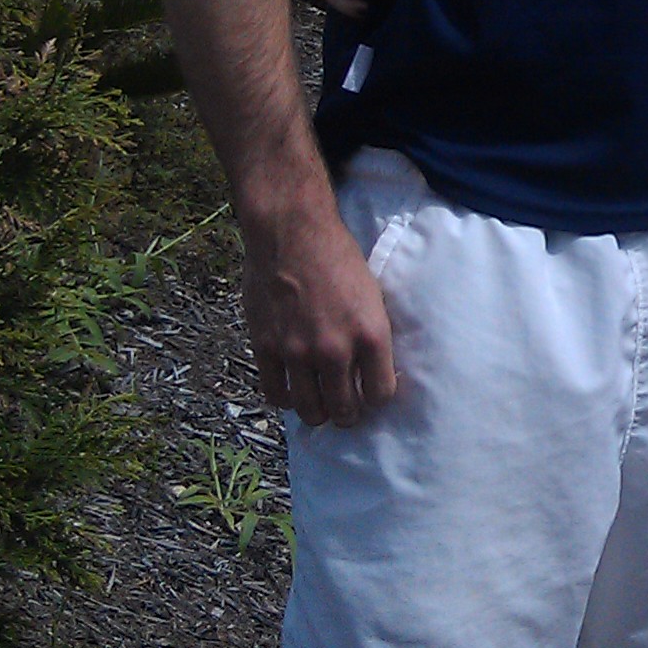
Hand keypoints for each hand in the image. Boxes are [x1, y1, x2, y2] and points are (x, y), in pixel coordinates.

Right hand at [242, 200, 396, 425]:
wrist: (293, 233)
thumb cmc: (338, 258)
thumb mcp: (372, 296)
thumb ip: (371, 336)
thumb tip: (373, 369)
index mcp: (371, 335)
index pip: (381, 394)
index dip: (377, 398)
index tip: (372, 394)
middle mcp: (335, 350)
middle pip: (345, 410)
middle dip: (349, 414)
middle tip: (346, 409)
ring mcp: (298, 352)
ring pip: (310, 410)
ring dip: (318, 413)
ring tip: (321, 406)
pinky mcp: (266, 348)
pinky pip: (276, 394)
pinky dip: (286, 399)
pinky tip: (293, 391)